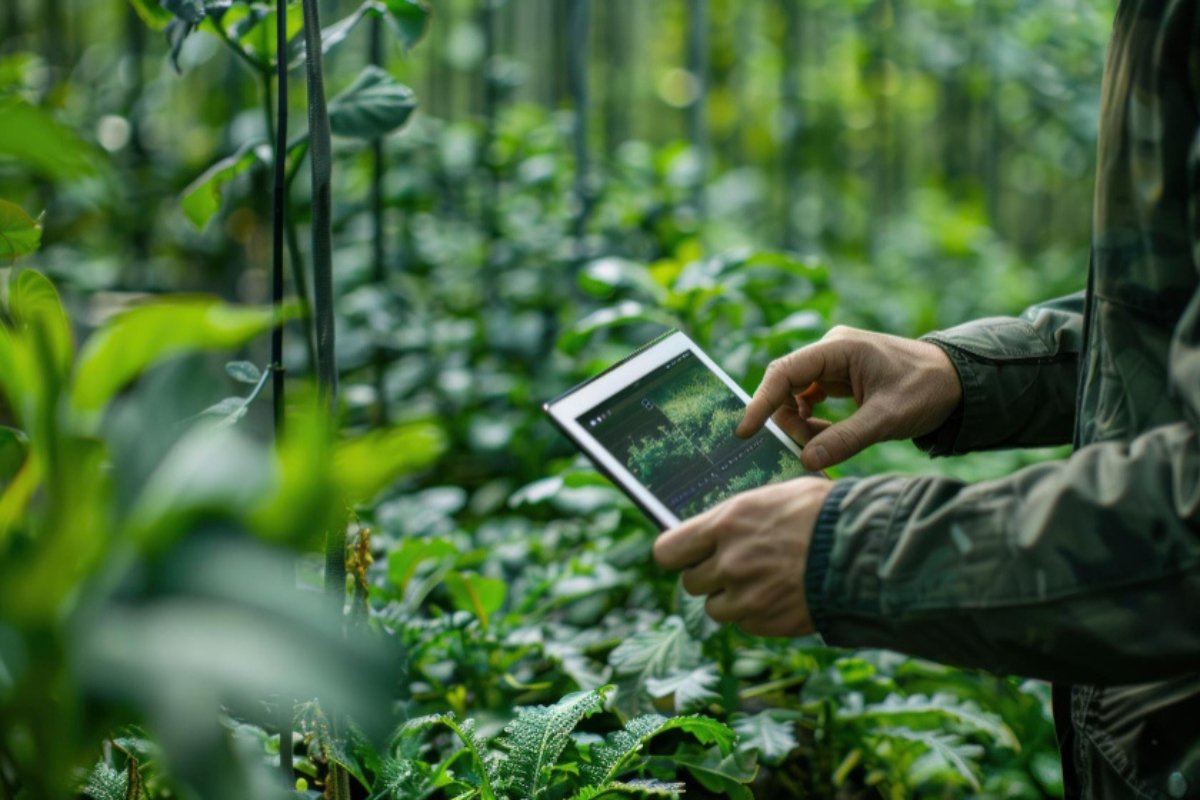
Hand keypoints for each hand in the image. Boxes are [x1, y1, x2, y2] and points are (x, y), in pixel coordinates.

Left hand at [653, 477, 833, 635]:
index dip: (676, 554)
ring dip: (731, 599)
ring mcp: (748, 598)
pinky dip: (757, 615)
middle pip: (691, 583)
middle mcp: (729, 563)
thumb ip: (742, 515)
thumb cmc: (828, 512)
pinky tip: (781, 596)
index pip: (668, 550)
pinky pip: (747, 624)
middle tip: (733, 566)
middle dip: (709, 576)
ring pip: (716, 608)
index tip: (686, 554)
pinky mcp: (768, 623)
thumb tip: (721, 524)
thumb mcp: (778, 496)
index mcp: (727, 524)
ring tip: (760, 582)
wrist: (867, 551)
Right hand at [736, 325, 962, 470]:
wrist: (959, 382)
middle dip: (785, 420)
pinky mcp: (838, 378)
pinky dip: (811, 423)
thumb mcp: (887, 418)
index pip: (784, 372)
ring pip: (795, 396)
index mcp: (838, 348)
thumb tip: (805, 461)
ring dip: (799, 425)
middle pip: (785, 385)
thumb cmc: (927, 390)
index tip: (745, 431)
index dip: (761, 402)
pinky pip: (809, 401)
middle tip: (800, 450)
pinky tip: (824, 440)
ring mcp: (833, 363)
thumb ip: (845, 439)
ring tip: (819, 447)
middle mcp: (829, 350)